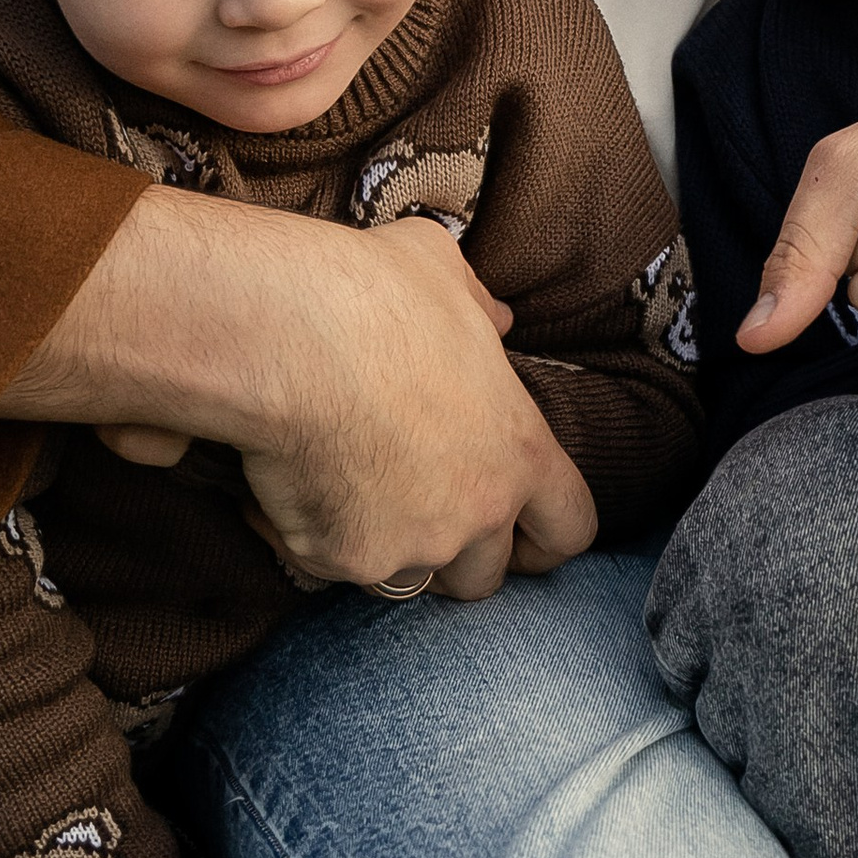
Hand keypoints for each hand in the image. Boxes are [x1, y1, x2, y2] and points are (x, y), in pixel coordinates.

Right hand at [3, 192, 576, 600]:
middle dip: (456, 555)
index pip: (570, 527)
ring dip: (387, 551)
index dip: (548, 538)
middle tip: (417, 512)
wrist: (292, 338)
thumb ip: (480, 308)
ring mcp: (410, 546)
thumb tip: (497, 317)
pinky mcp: (342, 561)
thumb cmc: (376, 294)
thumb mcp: (445, 274)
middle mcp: (477, 512)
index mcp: (520, 450)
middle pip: (485, 576)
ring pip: (408, 583)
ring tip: (350, 495)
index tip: (525, 538)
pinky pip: (330, 566)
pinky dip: (311, 537)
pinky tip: (287, 482)